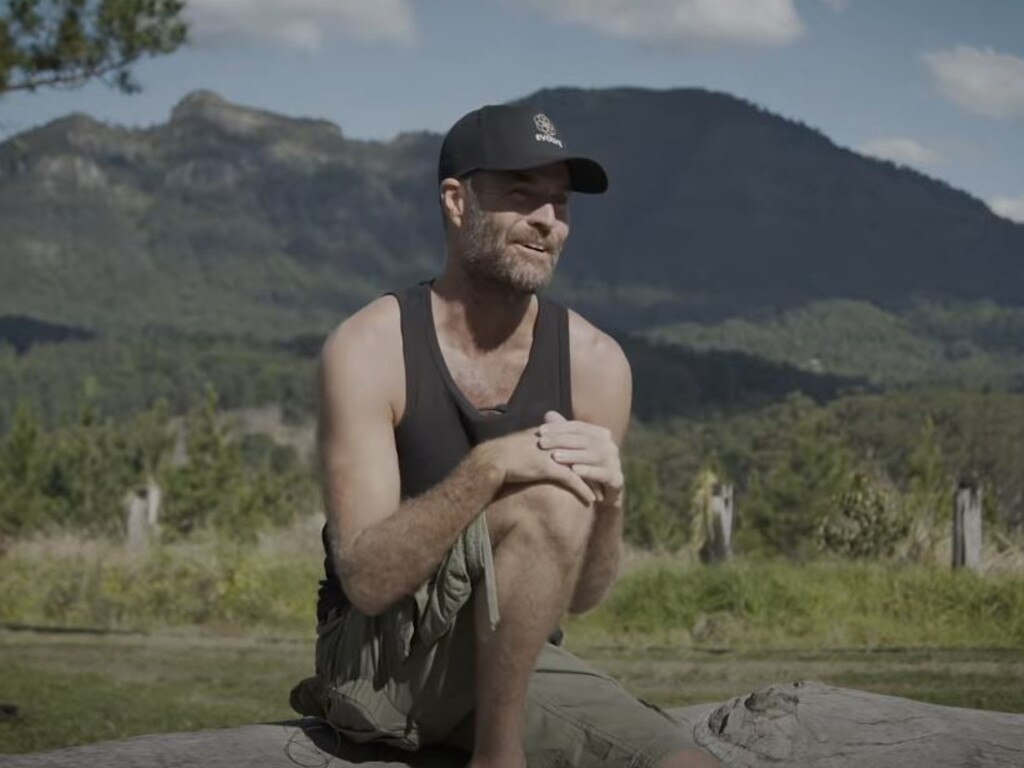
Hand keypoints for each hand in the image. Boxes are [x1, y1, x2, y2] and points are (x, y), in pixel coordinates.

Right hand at [482, 426, 596, 504]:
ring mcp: (553, 454)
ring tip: (603, 492)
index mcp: (551, 434)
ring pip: (582, 468)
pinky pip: (573, 480)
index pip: (577, 442)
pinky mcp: (549, 468)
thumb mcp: (526, 443)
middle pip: (584, 454)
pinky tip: (592, 500)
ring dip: (594, 481)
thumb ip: (539, 442)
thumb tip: (546, 444)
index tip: (598, 463)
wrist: (492, 460)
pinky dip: (584, 490)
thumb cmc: (505, 454)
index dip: (589, 454)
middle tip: (606, 477)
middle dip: (596, 467)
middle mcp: (555, 442)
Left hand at [537, 411, 623, 506]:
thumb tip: (548, 414)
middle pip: (584, 440)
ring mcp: (615, 463)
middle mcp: (610, 446)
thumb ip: (563, 434)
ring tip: (555, 457)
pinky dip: (589, 471)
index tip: (540, 431)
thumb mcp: (572, 452)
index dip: (559, 428)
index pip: (578, 427)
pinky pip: (603, 474)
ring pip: (594, 455)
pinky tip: (574, 471)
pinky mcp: (617, 480)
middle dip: (561, 440)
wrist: (603, 497)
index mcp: (601, 435)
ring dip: (573, 455)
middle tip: (542, 443)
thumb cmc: (584, 470)